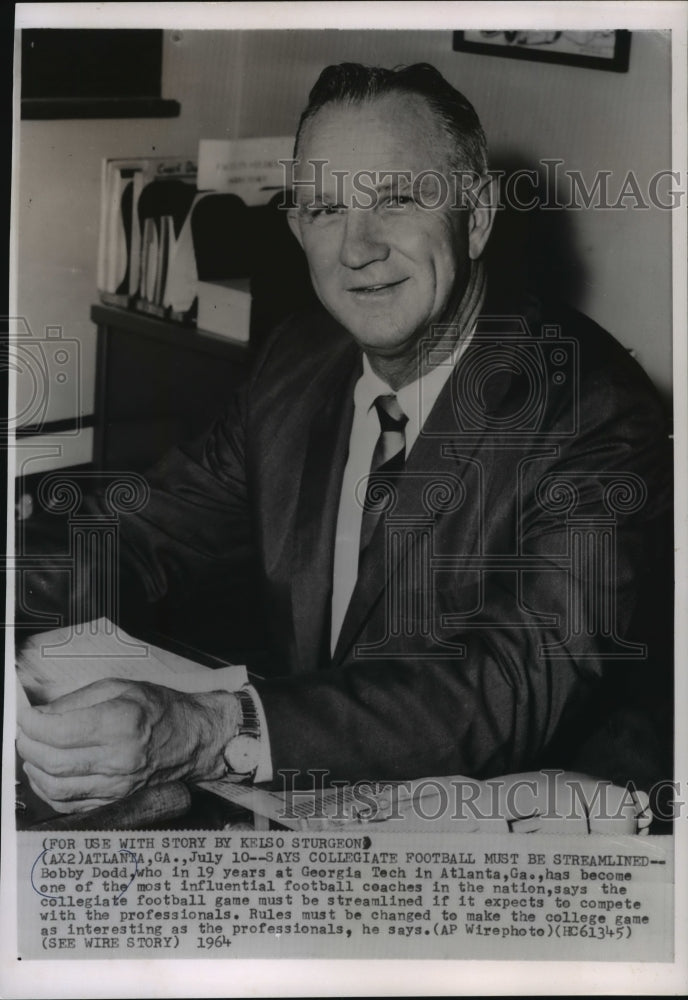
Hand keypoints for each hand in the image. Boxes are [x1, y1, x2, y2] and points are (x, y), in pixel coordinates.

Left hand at [16, 679, 240, 812]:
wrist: (195, 739)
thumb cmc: (161, 710)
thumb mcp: (120, 688)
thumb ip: (76, 700)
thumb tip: (39, 713)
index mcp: (121, 724)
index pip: (58, 730)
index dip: (30, 722)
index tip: (22, 714)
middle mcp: (119, 759)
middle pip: (51, 761)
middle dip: (27, 745)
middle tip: (22, 730)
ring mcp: (117, 786)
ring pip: (54, 787)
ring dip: (33, 768)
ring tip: (32, 749)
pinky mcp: (115, 802)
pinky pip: (68, 804)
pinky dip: (48, 790)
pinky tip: (46, 772)